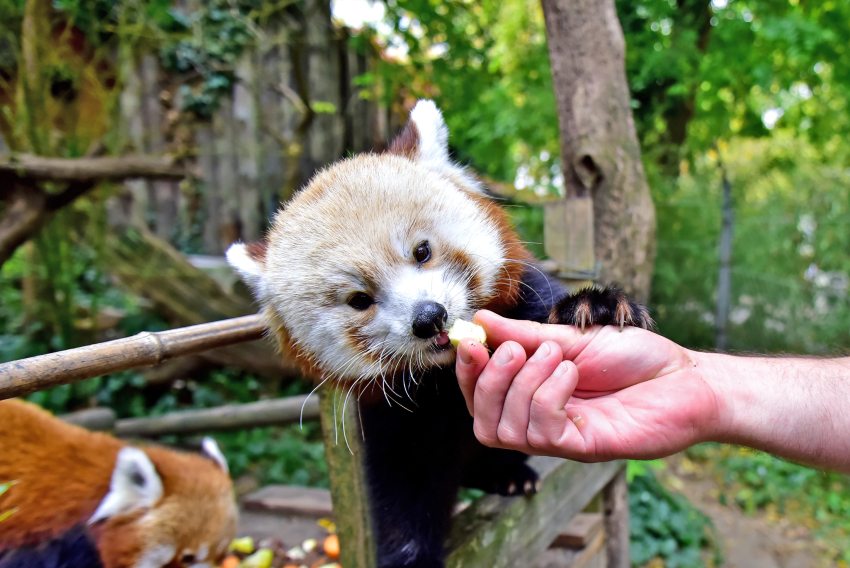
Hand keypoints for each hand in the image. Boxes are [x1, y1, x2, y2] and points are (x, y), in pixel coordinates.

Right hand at [455, 310, 721, 460]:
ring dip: (523, 384)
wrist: (686, 377)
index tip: (470, 341)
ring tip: (556, 357)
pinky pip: (542, 432)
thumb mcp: (571, 338)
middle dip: (489, 382)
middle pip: (483, 420)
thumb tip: (480, 320)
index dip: (467, 372)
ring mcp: (562, 438)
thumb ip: (525, 335)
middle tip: (516, 350)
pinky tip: (571, 374)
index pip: (479, 395)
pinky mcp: (583, 447)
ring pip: (507, 429)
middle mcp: (540, 420)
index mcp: (533, 394)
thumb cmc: (635, 358)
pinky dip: (547, 396)